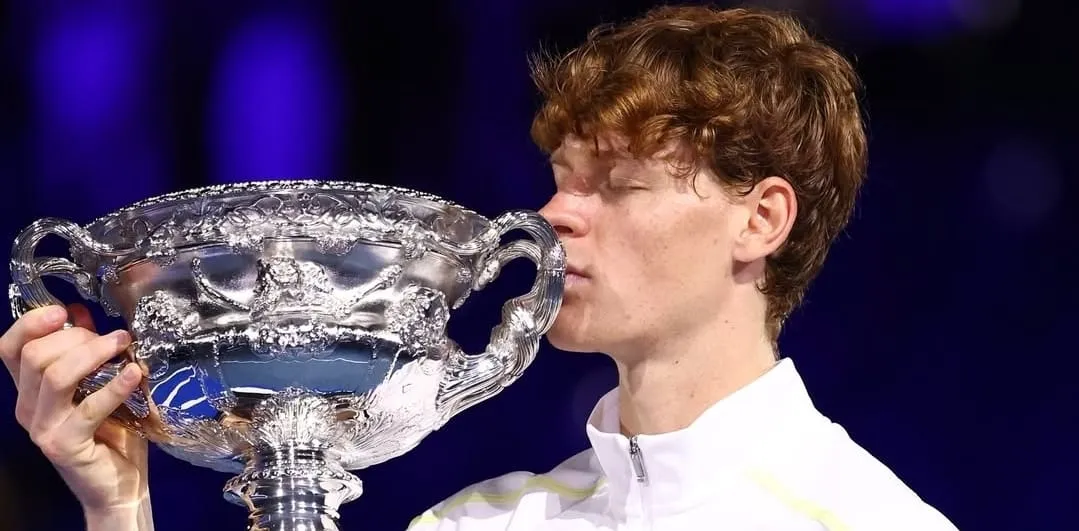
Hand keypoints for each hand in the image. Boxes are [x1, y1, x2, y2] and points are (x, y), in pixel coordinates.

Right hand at [1, 304, 151, 528]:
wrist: (119, 485)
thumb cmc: (113, 433)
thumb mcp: (98, 384)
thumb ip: (87, 351)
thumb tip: (81, 312)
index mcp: (30, 390)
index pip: (10, 348)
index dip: (30, 324)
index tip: (63, 310)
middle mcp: (27, 407)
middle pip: (35, 356)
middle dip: (76, 337)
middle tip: (114, 338)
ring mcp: (43, 427)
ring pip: (55, 376)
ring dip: (93, 353)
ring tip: (124, 345)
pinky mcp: (64, 445)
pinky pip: (89, 406)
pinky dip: (115, 385)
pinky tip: (135, 373)